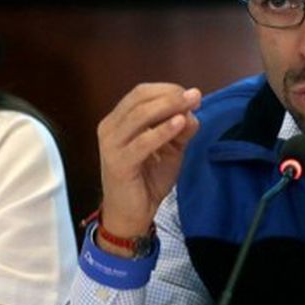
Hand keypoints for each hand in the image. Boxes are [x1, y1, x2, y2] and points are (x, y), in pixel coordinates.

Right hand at [96, 83, 200, 252]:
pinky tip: (179, 123)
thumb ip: (180, 129)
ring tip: (190, 104)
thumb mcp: (170, 149)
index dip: (167, 90)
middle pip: (140, 99)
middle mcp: (109, 127)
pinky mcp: (118, 163)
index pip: (141, 93)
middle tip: (194, 96)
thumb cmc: (148, 179)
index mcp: (118, 120)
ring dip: (168, 107)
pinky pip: (142, 142)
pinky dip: (162, 130)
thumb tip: (193, 111)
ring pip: (140, 115)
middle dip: (170, 95)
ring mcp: (111, 144)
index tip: (190, 94)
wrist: (131, 214)